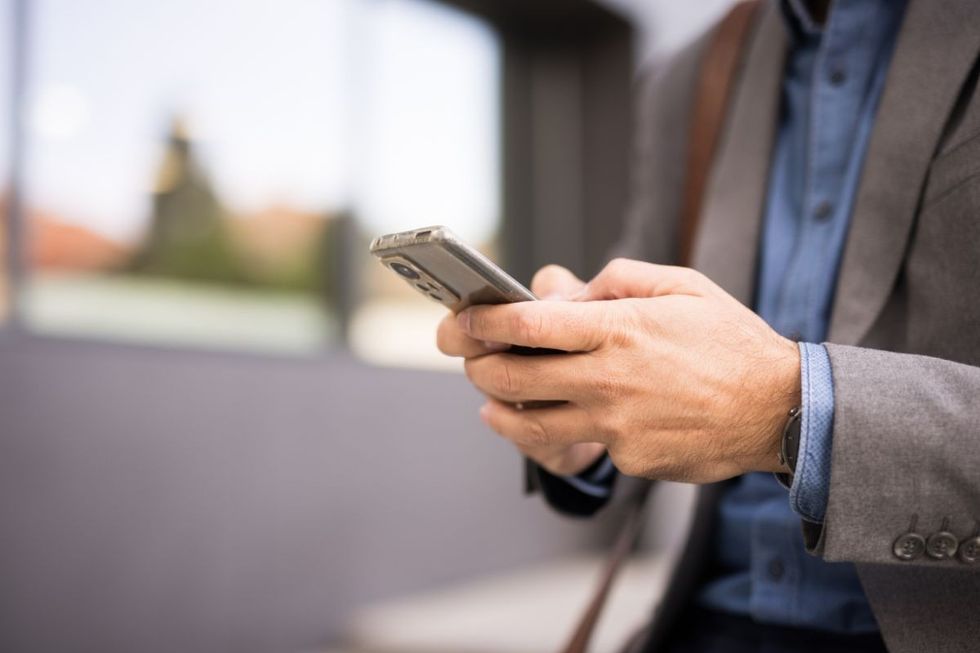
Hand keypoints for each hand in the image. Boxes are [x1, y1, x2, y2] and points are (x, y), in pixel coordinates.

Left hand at [457, 259, 800, 483]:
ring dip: (500, 410)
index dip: (484, 320)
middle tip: (470, 359)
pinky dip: (568, 429)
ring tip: (490, 401)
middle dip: (478, 367)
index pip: (527, 324)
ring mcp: (616, 425)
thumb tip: (564, 291)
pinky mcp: (629, 458)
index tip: (465, 318)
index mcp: (619, 329)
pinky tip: (570, 417)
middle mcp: (609, 379)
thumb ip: (616, 280)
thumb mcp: (680, 286)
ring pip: (531, 425)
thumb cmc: (730, 342)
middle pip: (513, 378)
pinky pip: (584, 443)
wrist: (780, 409)